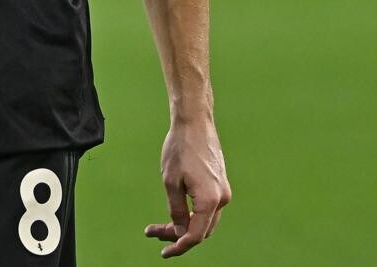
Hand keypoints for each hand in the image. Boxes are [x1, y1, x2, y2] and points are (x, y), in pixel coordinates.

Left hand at [145, 121, 231, 257]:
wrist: (195, 123)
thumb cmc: (181, 148)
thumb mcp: (171, 183)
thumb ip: (176, 212)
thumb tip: (180, 233)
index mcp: (210, 200)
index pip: (195, 235)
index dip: (179, 247)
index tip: (164, 253)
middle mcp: (222, 198)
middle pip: (201, 230)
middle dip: (178, 236)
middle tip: (154, 233)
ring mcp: (223, 191)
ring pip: (204, 221)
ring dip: (184, 226)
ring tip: (160, 226)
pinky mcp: (220, 185)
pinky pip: (208, 209)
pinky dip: (192, 215)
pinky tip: (176, 213)